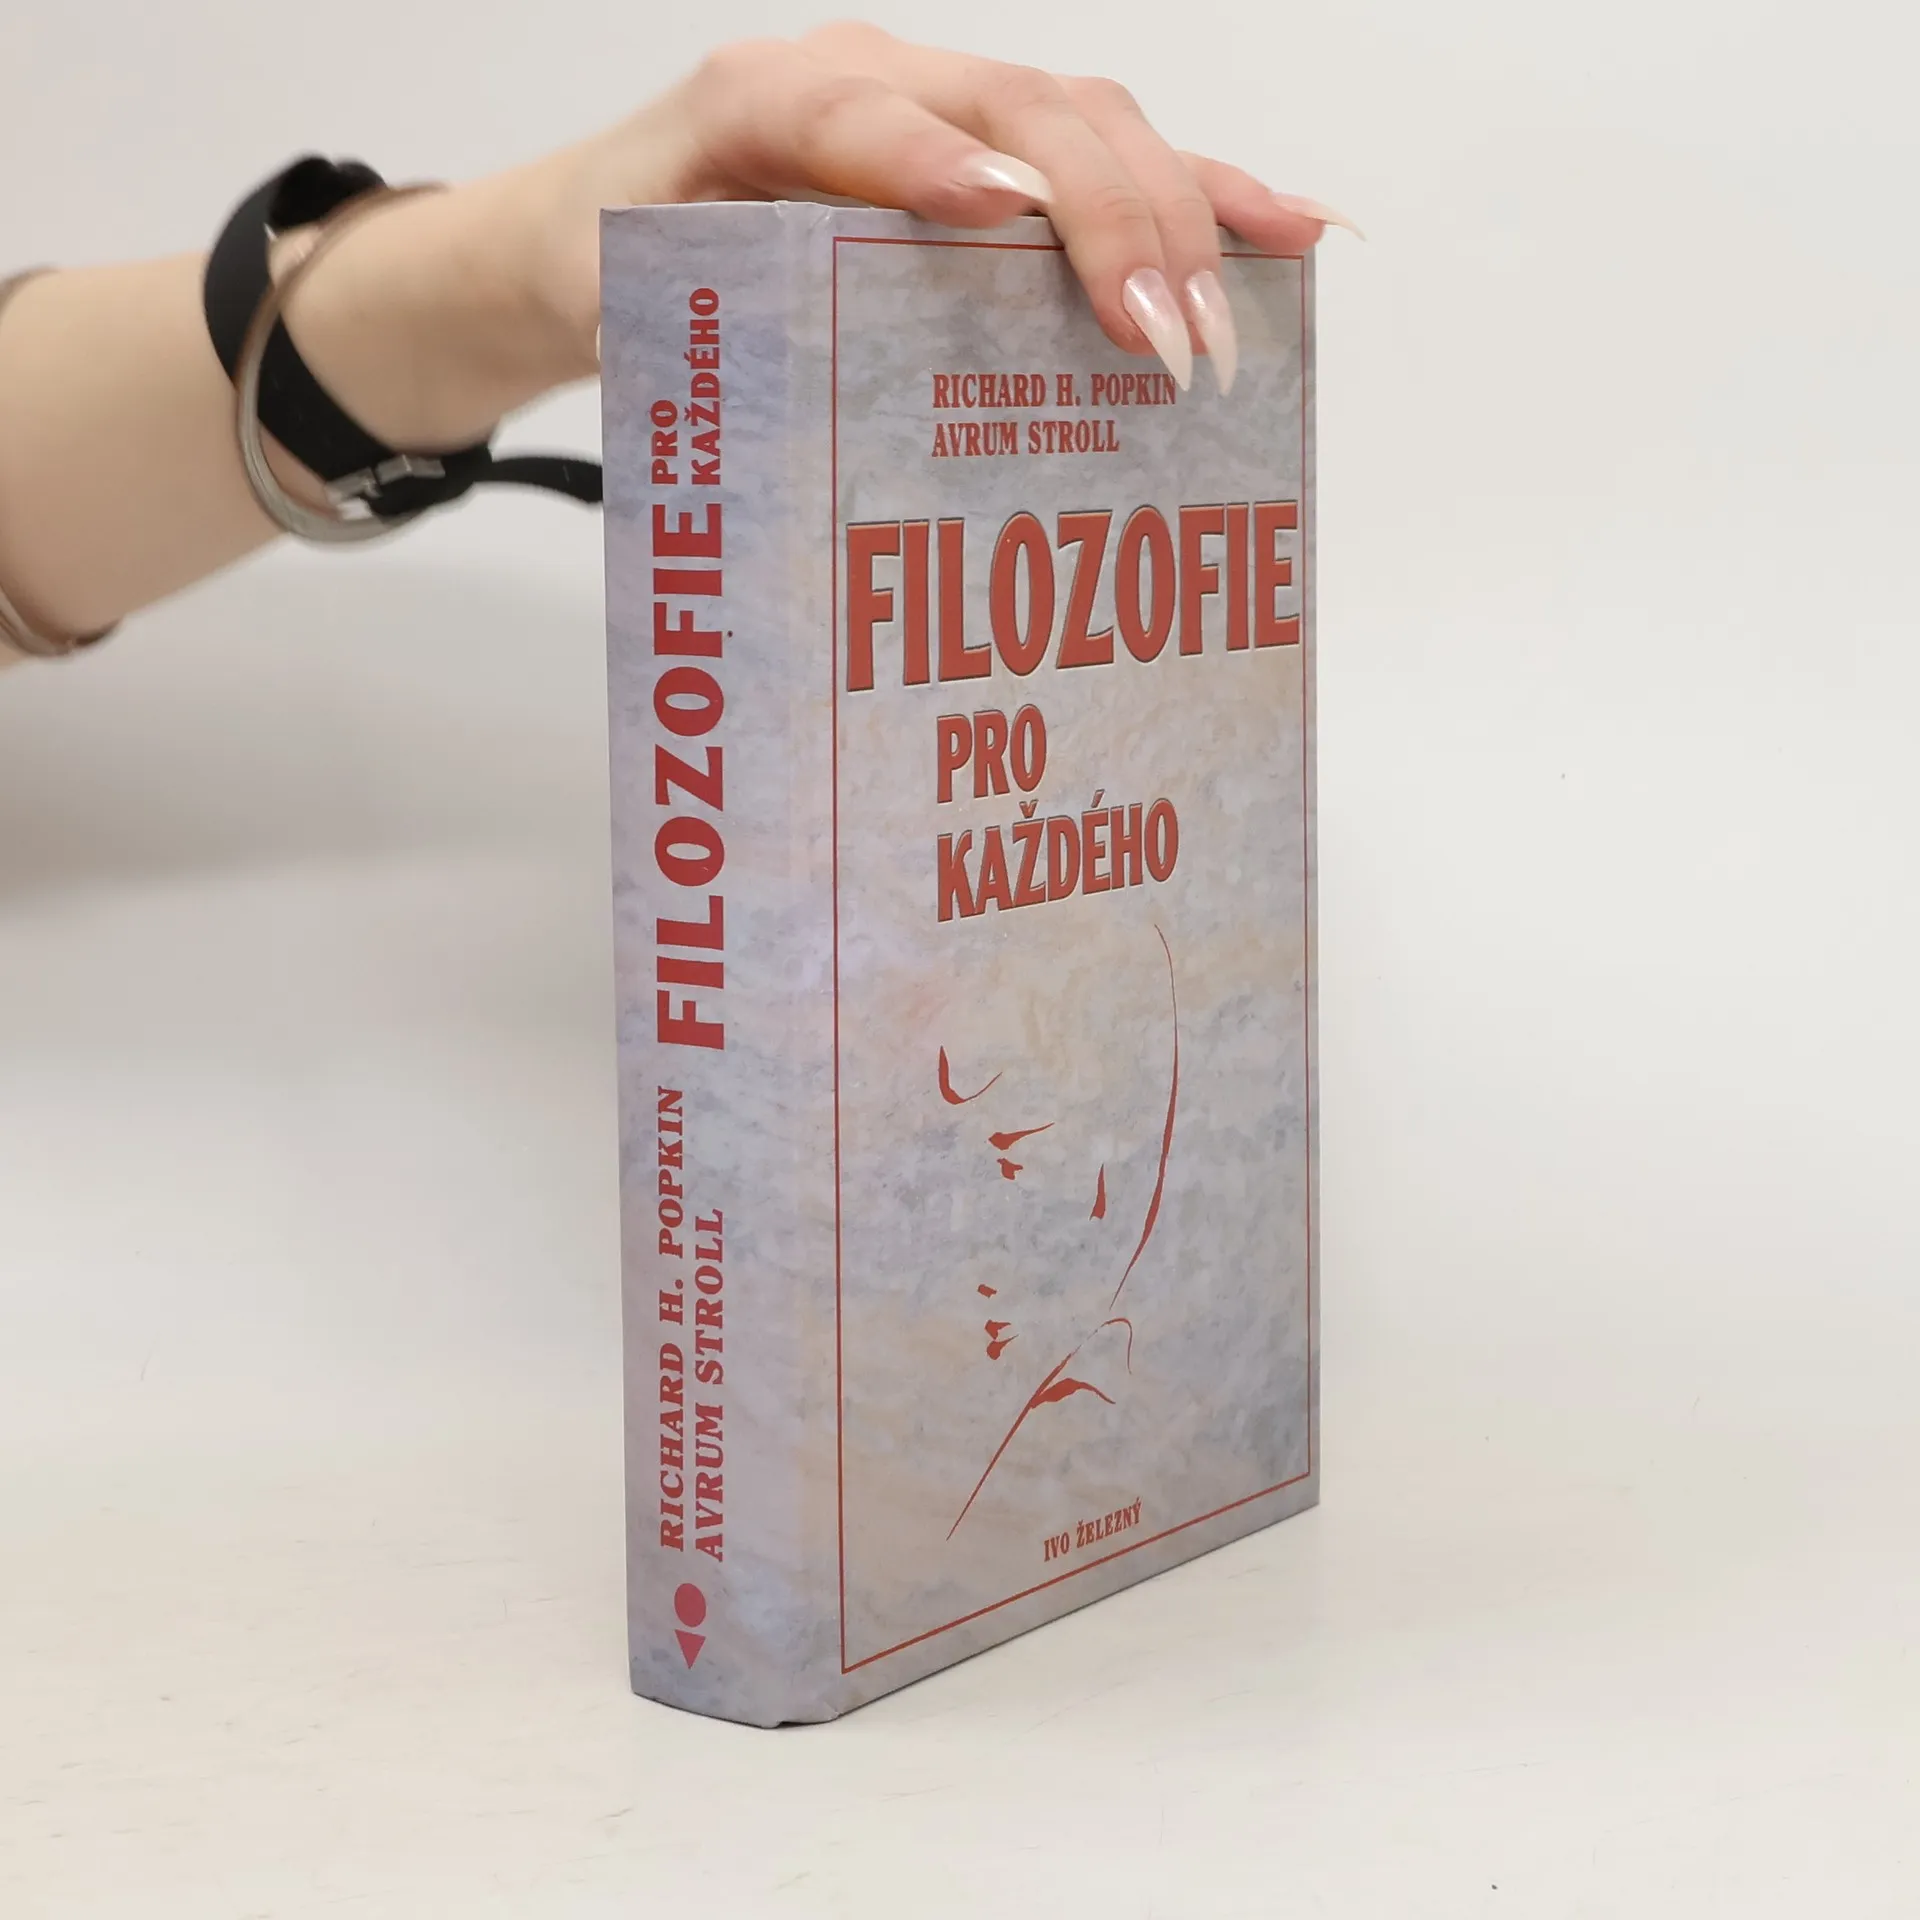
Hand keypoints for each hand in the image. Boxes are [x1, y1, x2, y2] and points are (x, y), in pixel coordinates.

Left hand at [511, 22, 1357, 397]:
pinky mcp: (1000, 154)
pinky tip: (1286, 232)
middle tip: (1162, 339)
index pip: (857, 111)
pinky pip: (1114, 162)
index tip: (1002, 217)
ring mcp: (951, 110)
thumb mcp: (632, 297)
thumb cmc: (629, 268)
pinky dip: (1202, 197)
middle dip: (1108, 218)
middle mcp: (876, 81)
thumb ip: (695, 317)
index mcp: (765, 101)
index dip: (934, 157)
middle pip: (1024, 110)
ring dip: (1177, 214)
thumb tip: (800, 407)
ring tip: (1234, 308)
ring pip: (1091, 125)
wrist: (610, 227)